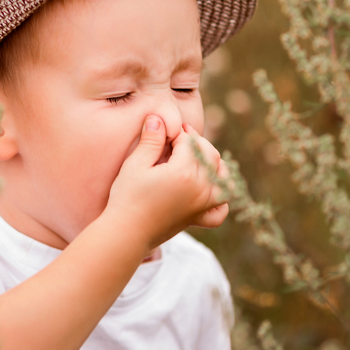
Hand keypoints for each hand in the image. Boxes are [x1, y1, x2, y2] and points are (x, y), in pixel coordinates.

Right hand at [105, 115, 228, 252]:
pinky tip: (209, 189)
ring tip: (195, 157)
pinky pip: (221, 209)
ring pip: (223, 177)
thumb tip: (158, 117)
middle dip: (195, 142)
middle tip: (176, 138)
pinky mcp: (198, 218)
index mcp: (184, 172)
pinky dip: (221, 197)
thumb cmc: (127, 197)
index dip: (176, 132)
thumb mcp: (135, 164)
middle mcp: (200, 188)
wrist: (125, 233)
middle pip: (209, 154)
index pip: (189, 142)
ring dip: (214, 163)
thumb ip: (151, 140)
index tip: (163, 130)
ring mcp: (202, 204)